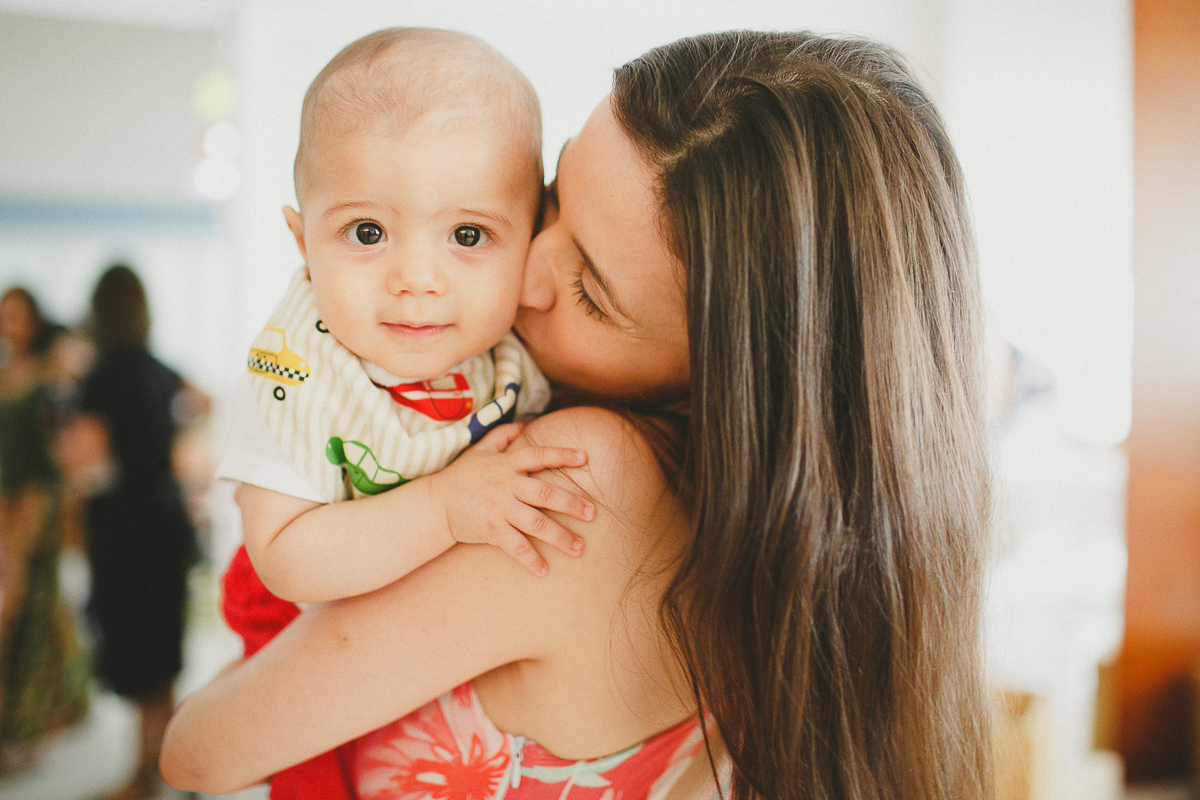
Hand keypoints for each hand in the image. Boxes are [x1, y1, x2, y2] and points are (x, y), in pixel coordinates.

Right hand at [430, 423, 591, 575]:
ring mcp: (499, 509)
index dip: (562, 455)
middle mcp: (505, 485)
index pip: (538, 456)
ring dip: (559, 536)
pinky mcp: (491, 530)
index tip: (585, 458)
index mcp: (506, 464)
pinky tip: (545, 570)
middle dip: (571, 503)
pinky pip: (516, 547)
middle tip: (593, 513)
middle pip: (544, 493)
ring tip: (579, 548)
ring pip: (535, 523)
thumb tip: (524, 425)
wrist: (436, 503)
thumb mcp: (479, 450)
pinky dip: (531, 559)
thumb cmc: (462, 476)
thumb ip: (502, 436)